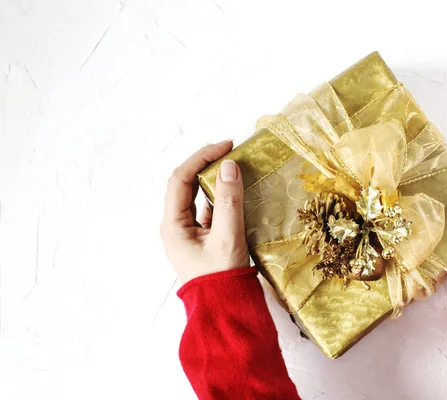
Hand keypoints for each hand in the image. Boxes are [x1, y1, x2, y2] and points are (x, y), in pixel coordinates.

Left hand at [160, 141, 249, 283]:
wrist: (224, 312)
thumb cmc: (222, 279)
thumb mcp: (227, 238)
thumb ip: (229, 201)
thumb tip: (230, 166)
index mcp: (173, 225)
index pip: (181, 179)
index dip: (202, 157)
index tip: (226, 146)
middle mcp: (176, 226)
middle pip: (186, 185)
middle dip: (206, 165)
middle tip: (231, 151)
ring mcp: (188, 233)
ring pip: (198, 197)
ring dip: (214, 181)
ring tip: (236, 168)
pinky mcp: (202, 240)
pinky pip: (209, 211)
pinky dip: (221, 198)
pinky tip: (237, 193)